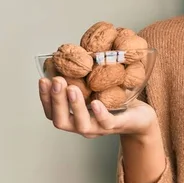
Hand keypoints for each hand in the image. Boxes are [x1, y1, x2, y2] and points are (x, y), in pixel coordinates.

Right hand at [39, 76, 159, 139]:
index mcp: (74, 117)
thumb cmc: (114, 102)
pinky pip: (105, 122)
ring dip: (74, 106)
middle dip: (56, 100)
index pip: (52, 112)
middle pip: (61, 120)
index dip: (45, 97)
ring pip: (81, 123)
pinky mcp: (116, 125)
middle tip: (56, 81)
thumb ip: (82, 80)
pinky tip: (94, 103)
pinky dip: (98, 113)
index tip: (42, 80)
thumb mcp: (95, 90)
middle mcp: (82, 126)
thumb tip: (72, 54)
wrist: (140, 118)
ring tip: (72, 88)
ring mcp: (99, 128)